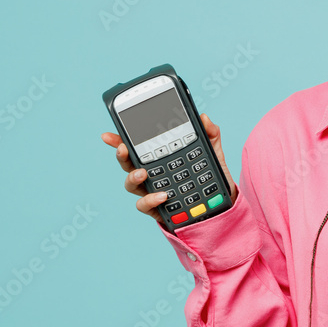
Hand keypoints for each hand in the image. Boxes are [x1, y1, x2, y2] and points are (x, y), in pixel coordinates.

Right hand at [100, 113, 237, 223]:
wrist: (219, 202)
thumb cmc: (207, 175)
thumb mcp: (212, 152)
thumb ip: (209, 133)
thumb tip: (204, 118)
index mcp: (158, 158)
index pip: (136, 146)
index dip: (119, 140)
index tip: (108, 134)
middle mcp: (150, 174)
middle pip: (127, 164)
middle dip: (121, 155)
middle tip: (123, 148)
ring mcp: (151, 191)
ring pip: (130, 184)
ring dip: (133, 177)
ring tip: (143, 173)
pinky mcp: (158, 208)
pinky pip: (145, 205)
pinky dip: (151, 200)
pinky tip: (163, 195)